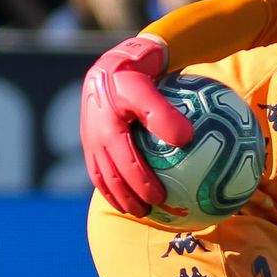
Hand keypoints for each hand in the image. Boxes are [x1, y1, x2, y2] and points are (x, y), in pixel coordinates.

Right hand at [79, 35, 193, 216]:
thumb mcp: (148, 89)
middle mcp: (94, 138)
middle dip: (129, 200)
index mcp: (107, 130)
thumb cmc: (136, 75)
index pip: (126, 165)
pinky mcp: (90, 141)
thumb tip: (187, 139)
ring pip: (103, 177)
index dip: (142, 185)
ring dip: (119, 197)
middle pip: (112, 179)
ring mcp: (89, 141)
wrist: (114, 63)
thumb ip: (164, 115)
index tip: (162, 199)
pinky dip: (114, 185)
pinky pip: (101, 169)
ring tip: (139, 211)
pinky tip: (131, 193)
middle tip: (151, 213)